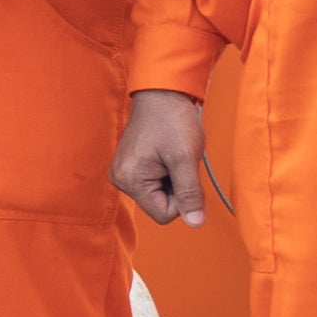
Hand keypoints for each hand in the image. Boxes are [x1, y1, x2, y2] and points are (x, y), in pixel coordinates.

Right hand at [111, 88, 213, 226]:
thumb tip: (196, 223)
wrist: (162, 94)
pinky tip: (166, 154)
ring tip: (172, 154)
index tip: (183, 171)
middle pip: (161, 206)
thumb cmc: (172, 120)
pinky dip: (167, 172)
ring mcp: (123, 173)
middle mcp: (120, 180)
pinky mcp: (130, 167)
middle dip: (177, 187)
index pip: (165, 214)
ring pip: (160, 195)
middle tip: (177, 160)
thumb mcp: (185, 158)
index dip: (183, 198)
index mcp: (129, 181)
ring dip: (173, 179)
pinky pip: (155, 183)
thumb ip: (190, 193)